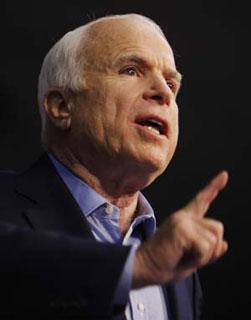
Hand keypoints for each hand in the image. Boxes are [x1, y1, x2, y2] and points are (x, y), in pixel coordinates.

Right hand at [132, 171, 228, 287]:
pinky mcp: (180, 228)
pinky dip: (198, 258)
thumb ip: (208, 251)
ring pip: (214, 239)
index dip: (213, 187)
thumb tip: (225, 245)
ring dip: (203, 255)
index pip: (202, 201)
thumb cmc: (164, 264)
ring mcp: (181, 220)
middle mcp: (183, 216)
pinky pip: (205, 247)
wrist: (144, 266)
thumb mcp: (192, 259)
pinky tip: (181, 255)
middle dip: (211, 249)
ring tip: (183, 255)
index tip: (224, 175)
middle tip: (189, 255)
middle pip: (217, 228)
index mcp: (185, 220)